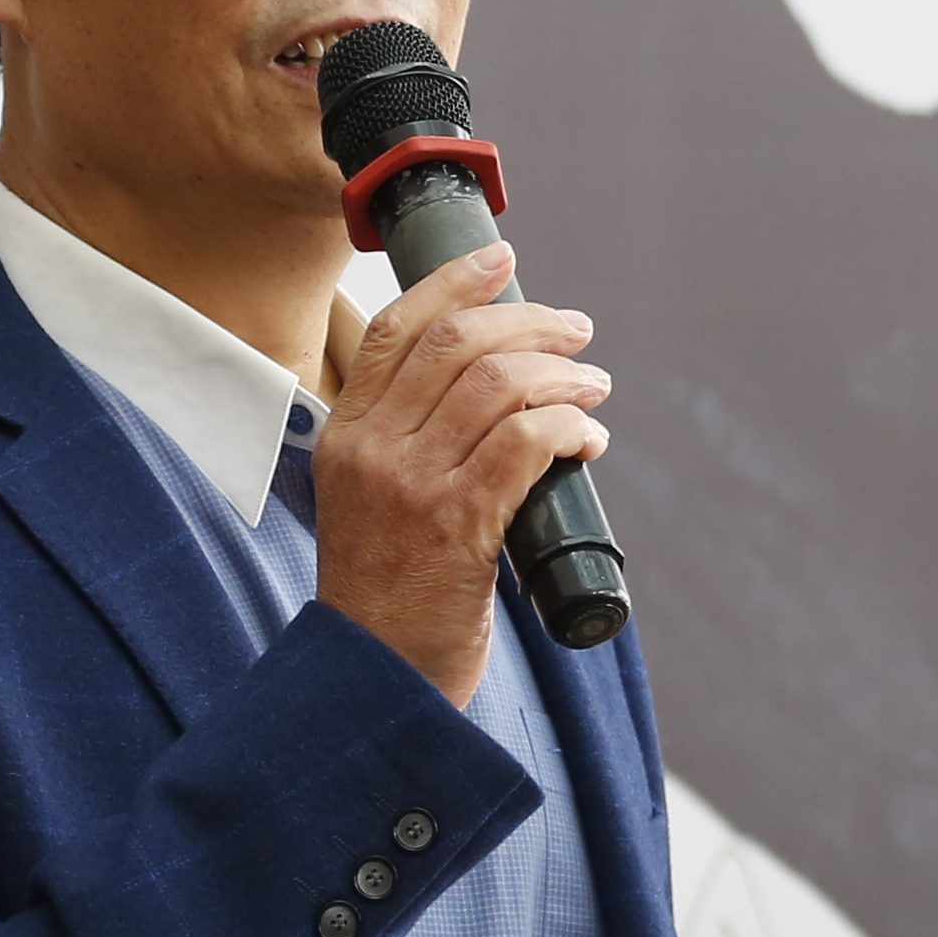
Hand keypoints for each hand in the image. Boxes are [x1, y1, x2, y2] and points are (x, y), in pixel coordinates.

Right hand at [314, 240, 611, 705]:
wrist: (374, 678)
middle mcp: (371, 450)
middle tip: (577, 330)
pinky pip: (527, 443)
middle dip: (530, 322)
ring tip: (594, 386)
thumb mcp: (366, 498)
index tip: (503, 258)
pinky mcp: (459, 527)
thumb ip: (405, 440)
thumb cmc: (386, 591)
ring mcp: (412, 486)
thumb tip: (493, 384)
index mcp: (343, 434)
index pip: (394, 328)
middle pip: (457, 344)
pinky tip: (589, 440)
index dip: (455, 282)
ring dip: (564, 375)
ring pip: (499, 385)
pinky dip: (570, 426)